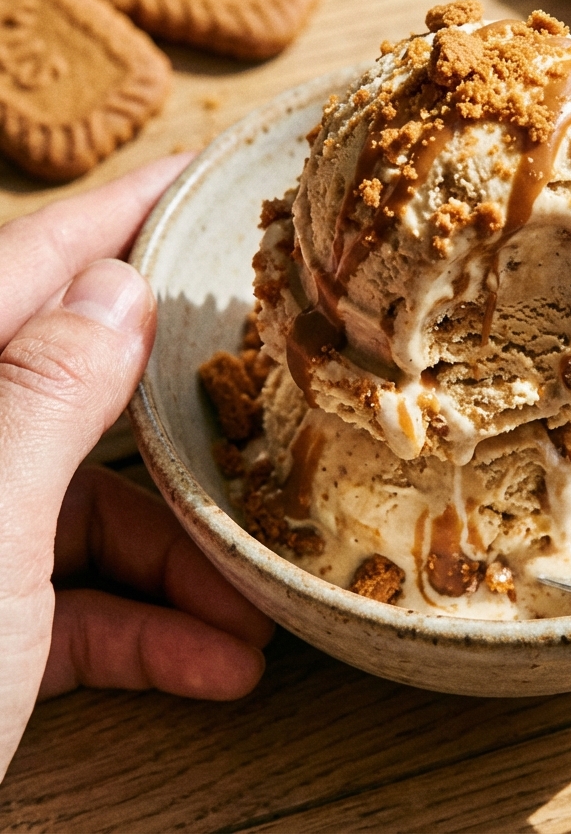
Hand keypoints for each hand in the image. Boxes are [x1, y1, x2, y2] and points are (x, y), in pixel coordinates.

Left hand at [0, 158, 274, 782]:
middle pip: (80, 404)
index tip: (196, 177)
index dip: (118, 216)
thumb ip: (42, 397)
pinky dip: (145, 629)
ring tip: (250, 618)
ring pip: (89, 513)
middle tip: (272, 414)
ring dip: (180, 568)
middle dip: (185, 441)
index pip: (27, 268)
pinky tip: (216, 665)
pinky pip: (72, 598)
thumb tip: (116, 286)